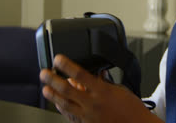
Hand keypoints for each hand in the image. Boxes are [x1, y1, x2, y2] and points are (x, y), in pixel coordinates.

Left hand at [40, 54, 162, 122]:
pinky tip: (57, 104)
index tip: (58, 59)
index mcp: (101, 91)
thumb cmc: (131, 108)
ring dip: (53, 96)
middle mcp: (92, 103)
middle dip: (52, 80)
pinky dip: (62, 108)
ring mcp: (87, 115)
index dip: (66, 66)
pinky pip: (70, 115)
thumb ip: (105, 82)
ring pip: (64, 104)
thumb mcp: (119, 89)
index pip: (79, 74)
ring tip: (45, 89)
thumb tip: (96, 74)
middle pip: (66, 89)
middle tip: (44, 73)